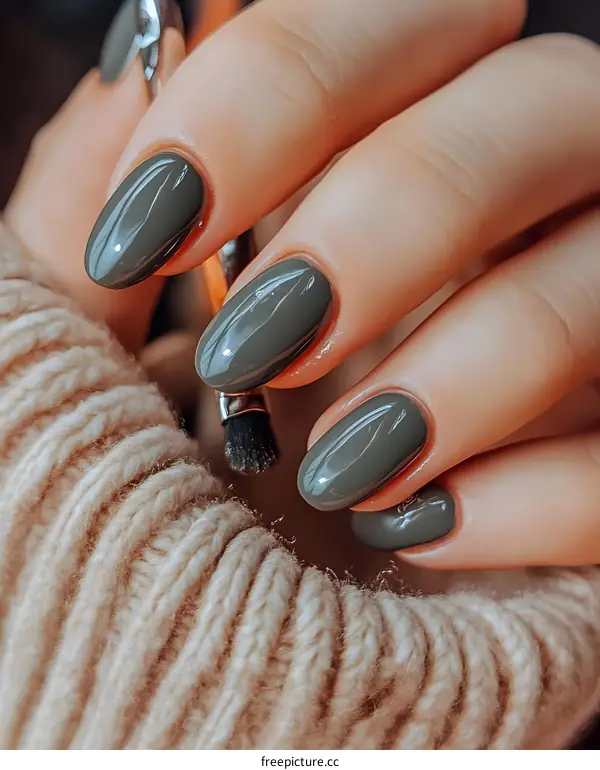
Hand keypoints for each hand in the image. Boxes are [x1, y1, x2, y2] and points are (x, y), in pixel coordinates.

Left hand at [82, 0, 599, 566]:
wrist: (245, 624)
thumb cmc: (171, 459)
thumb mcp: (112, 324)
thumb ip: (101, 198)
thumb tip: (129, 82)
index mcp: (396, 144)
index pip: (399, 18)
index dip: (281, 88)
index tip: (156, 218)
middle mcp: (528, 209)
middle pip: (543, 101)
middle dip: (398, 210)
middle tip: (263, 343)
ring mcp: (595, 324)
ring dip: (468, 368)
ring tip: (338, 468)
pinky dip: (535, 497)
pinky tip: (419, 531)